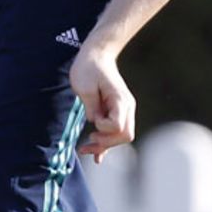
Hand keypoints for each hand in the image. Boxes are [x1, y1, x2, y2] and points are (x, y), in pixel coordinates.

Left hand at [70, 43, 135, 163]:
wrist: (96, 55)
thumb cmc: (89, 67)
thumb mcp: (84, 86)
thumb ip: (91, 106)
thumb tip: (95, 122)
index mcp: (120, 99)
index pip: (118, 126)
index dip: (104, 128)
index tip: (93, 119)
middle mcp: (127, 106)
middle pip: (125, 135)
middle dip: (107, 143)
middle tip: (89, 140)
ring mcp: (124, 109)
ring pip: (122, 136)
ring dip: (106, 145)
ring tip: (85, 148)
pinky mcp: (117, 111)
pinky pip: (116, 132)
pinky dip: (107, 144)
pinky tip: (97, 156)